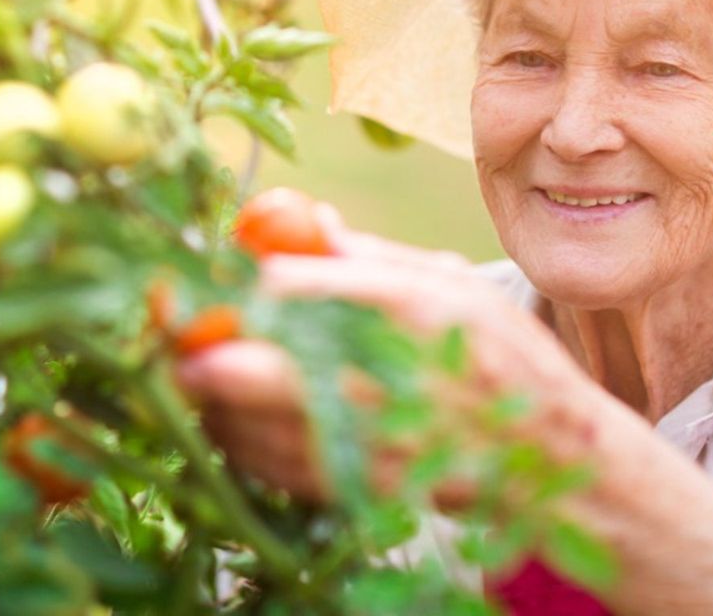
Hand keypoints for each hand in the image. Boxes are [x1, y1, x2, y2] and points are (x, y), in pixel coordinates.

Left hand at [176, 212, 597, 507]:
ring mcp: (353, 443)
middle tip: (164, 323)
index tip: (179, 271)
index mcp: (399, 309)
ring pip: (232, 420)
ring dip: (200, 391)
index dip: (217, 278)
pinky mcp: (343, 489)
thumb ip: (372, 256)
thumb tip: (304, 223)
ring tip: (197, 361)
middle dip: (184, 343)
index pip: (279, 289)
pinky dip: (232, 431)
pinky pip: (256, 461)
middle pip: (235, 363)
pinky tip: (236, 409)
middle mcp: (369, 377)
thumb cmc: (502, 357)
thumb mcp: (453, 284)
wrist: (548, 461)